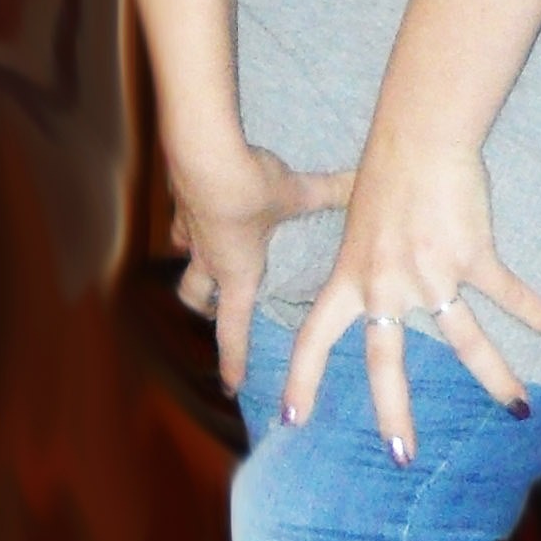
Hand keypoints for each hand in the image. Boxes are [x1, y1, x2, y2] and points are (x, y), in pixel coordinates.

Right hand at [172, 145, 353, 392]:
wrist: (204, 156)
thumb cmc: (252, 189)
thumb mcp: (296, 193)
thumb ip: (328, 193)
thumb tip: (360, 184)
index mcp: (237, 271)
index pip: (233, 328)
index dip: (233, 359)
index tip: (232, 385)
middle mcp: (209, 258)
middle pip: (196, 299)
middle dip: (206, 310)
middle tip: (217, 313)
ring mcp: (189, 232)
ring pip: (185, 264)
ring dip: (194, 269)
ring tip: (205, 265)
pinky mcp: (179, 201)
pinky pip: (181, 223)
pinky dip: (190, 225)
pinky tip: (200, 211)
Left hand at [281, 138, 540, 459]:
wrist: (418, 135)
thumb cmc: (385, 167)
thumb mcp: (353, 212)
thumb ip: (360, 247)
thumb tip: (360, 256)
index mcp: (352, 275)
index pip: (316, 336)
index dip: (303, 378)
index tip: (292, 418)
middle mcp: (387, 284)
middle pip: (387, 361)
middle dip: (394, 412)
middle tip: (402, 455)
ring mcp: (431, 273)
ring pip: (464, 340)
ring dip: (495, 378)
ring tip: (517, 410)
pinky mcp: (471, 255)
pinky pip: (508, 294)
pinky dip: (537, 312)